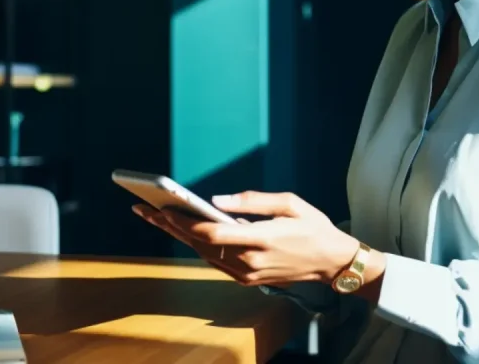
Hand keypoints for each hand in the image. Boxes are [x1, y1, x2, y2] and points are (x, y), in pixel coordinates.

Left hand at [139, 192, 359, 287]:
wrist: (332, 261)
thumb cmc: (313, 226)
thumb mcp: (290, 202)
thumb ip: (252, 201)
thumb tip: (217, 199)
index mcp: (262, 239)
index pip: (214, 232)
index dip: (186, 222)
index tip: (164, 208)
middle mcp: (251, 261)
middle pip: (201, 244)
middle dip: (171, 226)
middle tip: (146, 210)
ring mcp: (248, 274)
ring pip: (204, 254)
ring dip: (179, 236)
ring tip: (157, 218)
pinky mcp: (248, 279)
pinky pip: (215, 262)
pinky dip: (197, 246)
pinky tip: (182, 232)